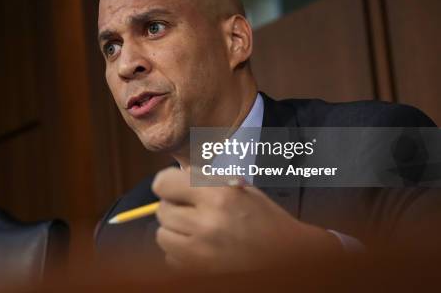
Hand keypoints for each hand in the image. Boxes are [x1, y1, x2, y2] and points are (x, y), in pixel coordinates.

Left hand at [152, 167, 341, 271]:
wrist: (287, 256)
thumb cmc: (266, 218)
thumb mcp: (239, 188)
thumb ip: (205, 180)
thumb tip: (175, 179)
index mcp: (218, 195)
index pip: (164, 183)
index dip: (166, 183)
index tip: (172, 186)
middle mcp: (205, 223)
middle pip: (162, 210)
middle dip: (174, 206)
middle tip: (190, 208)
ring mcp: (200, 251)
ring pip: (162, 235)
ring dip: (173, 229)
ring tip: (193, 227)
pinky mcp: (199, 270)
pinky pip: (171, 257)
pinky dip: (179, 251)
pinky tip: (197, 245)